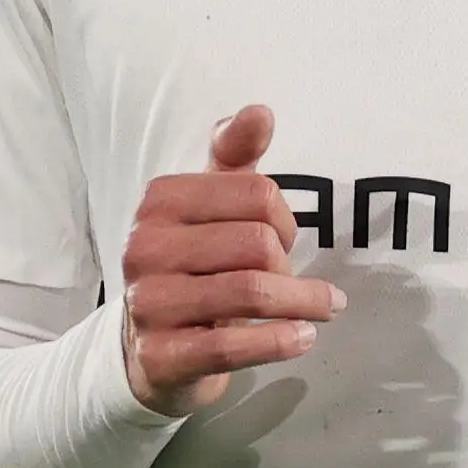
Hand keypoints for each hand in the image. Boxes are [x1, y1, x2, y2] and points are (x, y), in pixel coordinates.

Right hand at [121, 105, 342, 415]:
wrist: (150, 350)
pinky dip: (280, 341)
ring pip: (252, 292)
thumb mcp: (212, 204)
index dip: (285, 219)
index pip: (258, 194)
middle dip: (290, 264)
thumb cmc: (196, 264)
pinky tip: (302, 338)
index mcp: (160, 200)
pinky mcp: (160, 356)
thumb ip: (235, 155)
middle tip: (292, 281)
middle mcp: (144, 247)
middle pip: (259, 243)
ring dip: (303, 303)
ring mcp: (148, 304)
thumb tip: (259, 112)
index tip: (282, 240)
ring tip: (323, 310)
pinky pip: (232, 346)